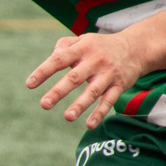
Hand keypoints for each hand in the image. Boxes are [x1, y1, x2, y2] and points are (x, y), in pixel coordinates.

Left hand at [25, 31, 142, 127]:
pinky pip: (109, 101)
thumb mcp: (83, 39)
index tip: (29, 84)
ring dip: (80, 105)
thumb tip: (51, 58)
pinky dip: (99, 113)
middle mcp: (95, 61)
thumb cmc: (101, 46)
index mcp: (82, 49)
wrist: (136, 47)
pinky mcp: (119, 86)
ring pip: (92, 91)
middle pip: (74, 77)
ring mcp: (108, 74)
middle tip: (44, 104)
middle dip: (58, 92)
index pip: (59, 59)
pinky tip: (89, 125)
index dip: (43, 71)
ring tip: (67, 117)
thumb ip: (64, 46)